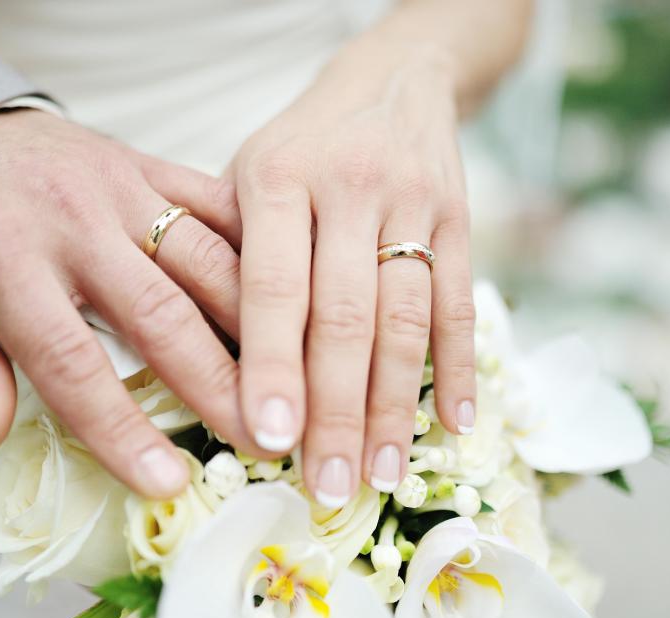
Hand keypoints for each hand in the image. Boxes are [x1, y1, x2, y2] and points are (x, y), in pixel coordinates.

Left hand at [0, 108, 262, 497]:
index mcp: (1, 258)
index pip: (71, 361)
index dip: (121, 428)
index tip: (167, 483)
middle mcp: (72, 219)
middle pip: (161, 313)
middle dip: (217, 383)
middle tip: (264, 441)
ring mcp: (120, 186)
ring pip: (207, 257)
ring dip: (257, 324)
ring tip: (295, 382)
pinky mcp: (150, 166)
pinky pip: (217, 204)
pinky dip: (258, 251)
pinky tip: (296, 297)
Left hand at [230, 43, 475, 504]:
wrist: (391, 80)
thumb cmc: (299, 146)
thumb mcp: (245, 174)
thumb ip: (229, 253)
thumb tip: (207, 364)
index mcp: (276, 178)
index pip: (274, 286)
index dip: (273, 366)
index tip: (269, 439)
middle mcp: (347, 187)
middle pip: (345, 315)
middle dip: (337, 409)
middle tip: (330, 484)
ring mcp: (413, 202)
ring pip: (405, 318)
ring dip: (396, 404)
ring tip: (384, 472)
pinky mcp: (461, 218)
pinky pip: (459, 302)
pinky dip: (457, 368)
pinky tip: (454, 424)